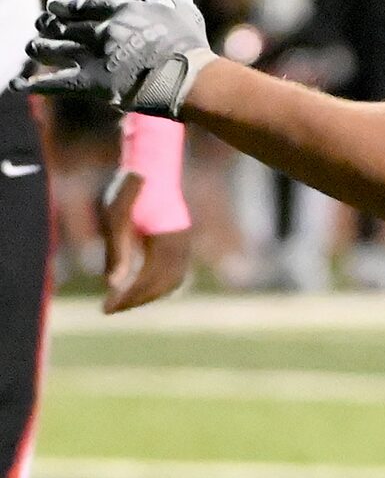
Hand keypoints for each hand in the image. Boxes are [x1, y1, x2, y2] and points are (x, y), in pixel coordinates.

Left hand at [22, 0, 215, 117]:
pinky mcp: (91, 83)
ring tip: (34, 48)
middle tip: (42, 27)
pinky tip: (20, 85)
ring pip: (52, 48)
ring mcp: (93, 55)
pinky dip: (35, 84)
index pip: (81, 1)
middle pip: (61, 24)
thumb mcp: (183, 11)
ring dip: (40, 48)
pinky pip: (55, 82)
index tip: (55, 5)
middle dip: (48, 25)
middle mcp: (101, 28)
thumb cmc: (191, 47)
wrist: (192, 79)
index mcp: (120, 9)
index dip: (64, 3)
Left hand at [98, 170, 190, 314]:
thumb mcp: (115, 217)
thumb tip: (114, 284)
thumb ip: (117, 250)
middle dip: (136, 300)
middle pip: (162, 286)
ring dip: (148, 295)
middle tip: (111, 308)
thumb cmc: (130, 189)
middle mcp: (181, 246)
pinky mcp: (182, 244)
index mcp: (166, 239)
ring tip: (124, 301)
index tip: (106, 308)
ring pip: (172, 283)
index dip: (127, 297)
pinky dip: (157, 285)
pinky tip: (138, 286)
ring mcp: (185, 245)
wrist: (152, 168)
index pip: (148, 280)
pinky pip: (174, 274)